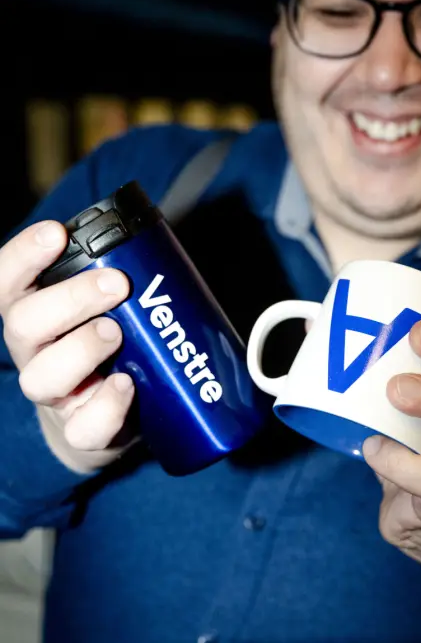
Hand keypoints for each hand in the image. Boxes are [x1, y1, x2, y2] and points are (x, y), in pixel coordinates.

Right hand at [0, 220, 134, 472]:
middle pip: (23, 323)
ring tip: (117, 333)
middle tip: (117, 283)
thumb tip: (160, 249)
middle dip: (70, 299)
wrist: (104, 418)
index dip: (24, 255)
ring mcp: (54, 395)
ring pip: (42, 376)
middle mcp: (34, 352)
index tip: (57, 234)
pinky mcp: (79, 432)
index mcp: (35, 312)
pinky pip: (83, 427)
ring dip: (81, 349)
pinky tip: (126, 384)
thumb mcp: (103, 308)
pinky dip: (106, 406)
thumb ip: (116, 279)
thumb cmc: (110, 346)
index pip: (7, 280)